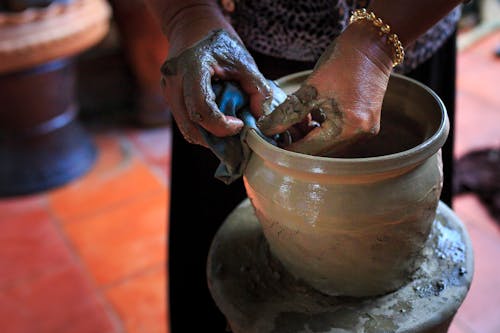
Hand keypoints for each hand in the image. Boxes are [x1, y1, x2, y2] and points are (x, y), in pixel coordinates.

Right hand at [161, 29, 271, 146]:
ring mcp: (168, 90)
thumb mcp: (244, 61)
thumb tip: (260, 117)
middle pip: (190, 125)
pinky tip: (217, 123)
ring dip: (208, 136)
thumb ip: (257, 88)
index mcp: (192, 67)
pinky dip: (202, 129)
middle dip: (215, 137)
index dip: (222, 125)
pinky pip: (185, 122)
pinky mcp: (170, 98)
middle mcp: (174, 80)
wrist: (193, 28)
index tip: (239, 124)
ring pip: (186, 128)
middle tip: (235, 134)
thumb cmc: (220, 43)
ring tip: (228, 130)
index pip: (202, 109)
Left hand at [257, 21, 393, 155]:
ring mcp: (365, 131)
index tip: (270, 144)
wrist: (373, 43)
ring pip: (328, 143)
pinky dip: (322, 129)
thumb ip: (288, 112)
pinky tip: (310, 117)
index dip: (287, 149)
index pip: (309, 150)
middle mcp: (360, 134)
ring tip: (296, 119)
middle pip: (320, 150)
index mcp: (348, 126)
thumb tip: (266, 129)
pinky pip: (338, 135)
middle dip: (298, 141)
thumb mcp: (310, 87)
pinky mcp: (366, 124)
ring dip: (309, 136)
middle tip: (279, 130)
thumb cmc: (342, 61)